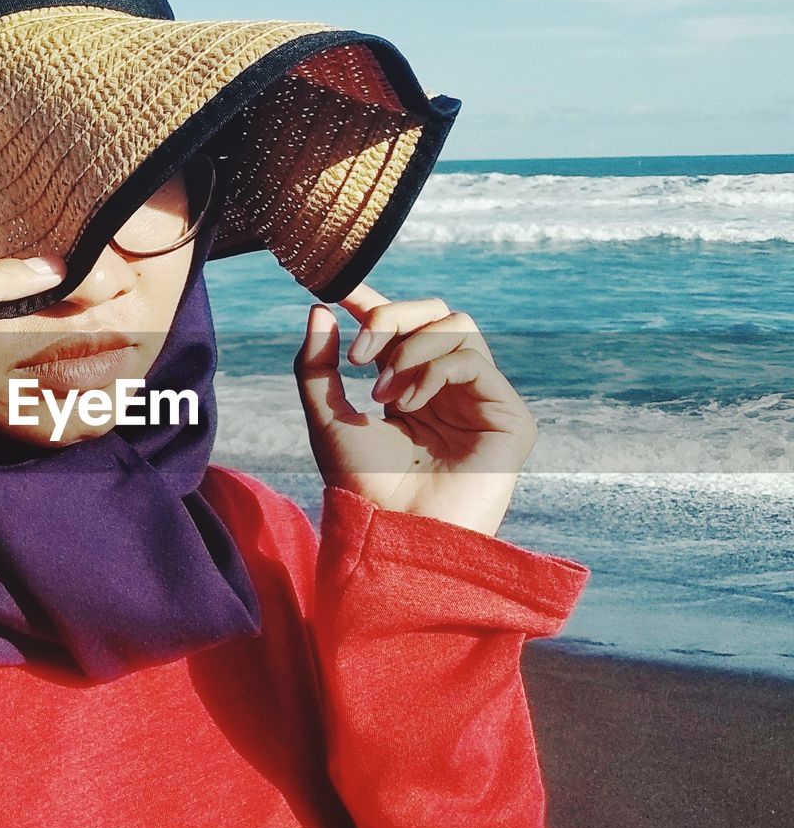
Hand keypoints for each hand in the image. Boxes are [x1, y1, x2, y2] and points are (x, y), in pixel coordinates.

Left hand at [293, 285, 538, 536]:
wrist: (394, 537)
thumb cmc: (362, 491)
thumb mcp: (328, 421)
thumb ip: (317, 367)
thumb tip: (320, 311)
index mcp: (411, 389)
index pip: (403, 328)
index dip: (376, 302)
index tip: (341, 289)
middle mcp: (449, 390)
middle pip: (435, 312)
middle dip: (391, 319)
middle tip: (359, 355)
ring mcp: (482, 401)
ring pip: (457, 325)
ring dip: (409, 349)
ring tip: (383, 393)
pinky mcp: (510, 418)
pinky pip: (473, 359)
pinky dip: (433, 369)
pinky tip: (408, 404)